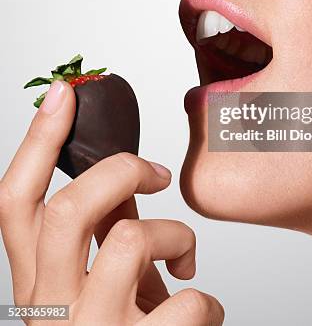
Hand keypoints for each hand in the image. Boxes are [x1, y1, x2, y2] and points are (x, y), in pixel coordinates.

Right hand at [0, 80, 223, 324]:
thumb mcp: (100, 284)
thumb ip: (103, 230)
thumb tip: (123, 171)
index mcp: (38, 283)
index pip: (15, 202)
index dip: (37, 143)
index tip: (62, 94)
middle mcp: (53, 310)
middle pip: (67, 209)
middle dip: (119, 170)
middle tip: (155, 172)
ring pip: (130, 240)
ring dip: (175, 234)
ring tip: (185, 255)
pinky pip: (188, 302)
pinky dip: (207, 299)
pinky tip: (200, 312)